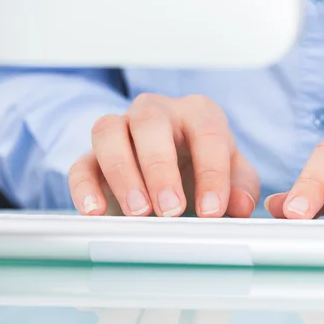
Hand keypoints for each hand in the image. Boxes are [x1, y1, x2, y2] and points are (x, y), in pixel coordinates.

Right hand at [69, 94, 258, 217]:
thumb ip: (241, 185)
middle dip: (160, 168)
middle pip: (150, 122)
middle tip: (171, 210)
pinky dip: (84, 187)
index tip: (212, 211)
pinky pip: (81, 163)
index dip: (211, 173)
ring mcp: (121, 129)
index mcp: (198, 114)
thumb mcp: (232, 173)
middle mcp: (156, 112)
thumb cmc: (203, 165)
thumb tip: (242, 206)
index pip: (207, 133)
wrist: (170, 164)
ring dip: (122, 172)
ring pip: (108, 132)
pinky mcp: (93, 156)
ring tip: (139, 212)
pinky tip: (96, 211)